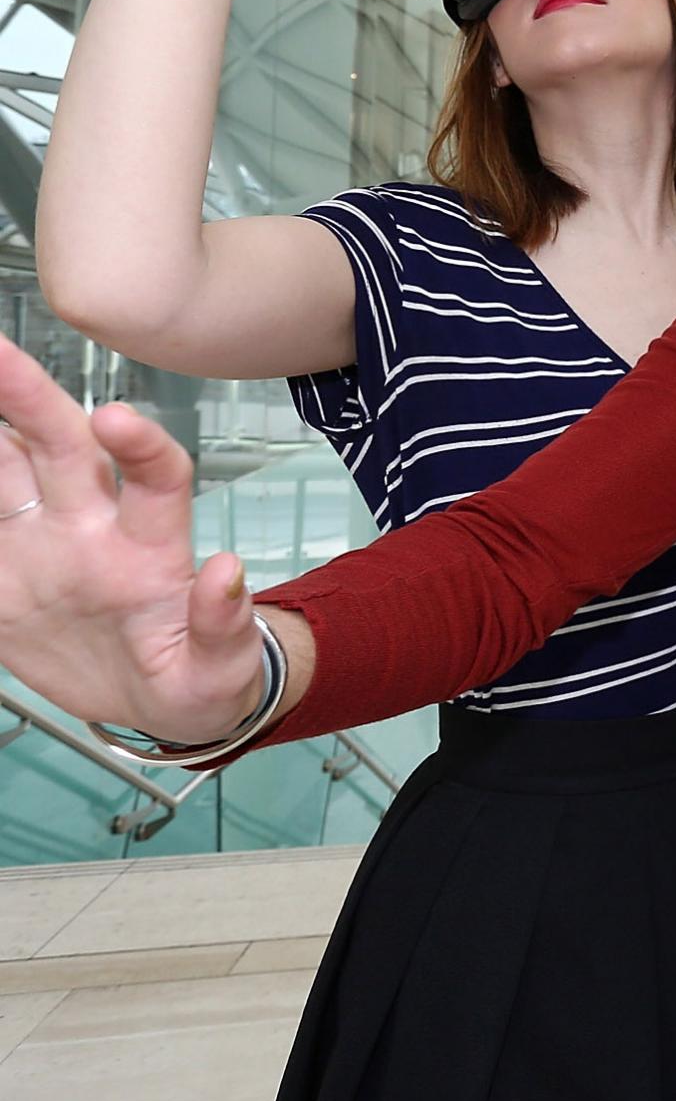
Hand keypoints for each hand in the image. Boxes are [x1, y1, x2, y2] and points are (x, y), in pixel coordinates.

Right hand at [0, 337, 263, 743]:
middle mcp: (94, 526)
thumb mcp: (221, 670)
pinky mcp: (2, 573)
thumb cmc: (201, 676)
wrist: (157, 704)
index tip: (114, 419)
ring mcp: (42, 543)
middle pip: (63, 446)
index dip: (140, 444)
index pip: (156, 477)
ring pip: (3, 467)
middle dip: (29, 396)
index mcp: (153, 547)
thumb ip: (222, 628)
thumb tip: (228, 572)